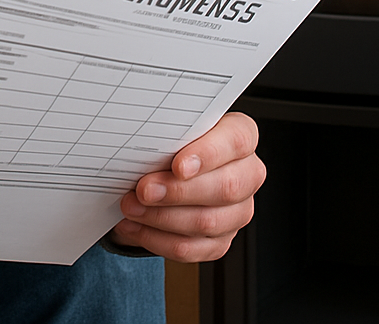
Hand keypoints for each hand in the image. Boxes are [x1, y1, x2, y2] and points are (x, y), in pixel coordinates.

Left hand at [109, 112, 263, 261]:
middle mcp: (247, 174)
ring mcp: (238, 211)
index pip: (237, 141)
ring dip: (162, 217)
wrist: (167, 169)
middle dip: (178, 192)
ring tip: (131, 207)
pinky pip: (192, 248)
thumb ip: (168, 135)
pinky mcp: (221, 240)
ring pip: (207, 222)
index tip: (178, 166)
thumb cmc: (173, 142)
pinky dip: (158, 239)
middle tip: (144, 190)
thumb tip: (143, 149)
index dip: (209, 154)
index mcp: (241, 136)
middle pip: (225, 187)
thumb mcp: (172, 129)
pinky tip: (136, 226)